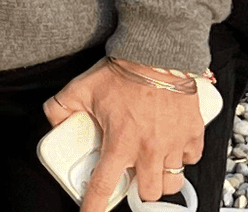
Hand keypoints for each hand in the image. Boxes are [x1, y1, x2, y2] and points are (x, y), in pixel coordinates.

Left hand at [42, 58, 205, 209]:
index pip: (103, 186)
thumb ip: (60, 108)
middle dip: (138, 191)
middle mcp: (148, 150)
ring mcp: (174, 144)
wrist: (157, 52)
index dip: (93, 207)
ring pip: (172, 182)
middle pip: (147, 193)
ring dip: (161, 180)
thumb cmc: (122, 71)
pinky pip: (191, 159)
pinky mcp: (193, 133)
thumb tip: (54, 122)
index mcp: (120, 143)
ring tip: (152, 167)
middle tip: (131, 176)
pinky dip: (182, 157)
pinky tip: (172, 146)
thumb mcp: (80, 88)